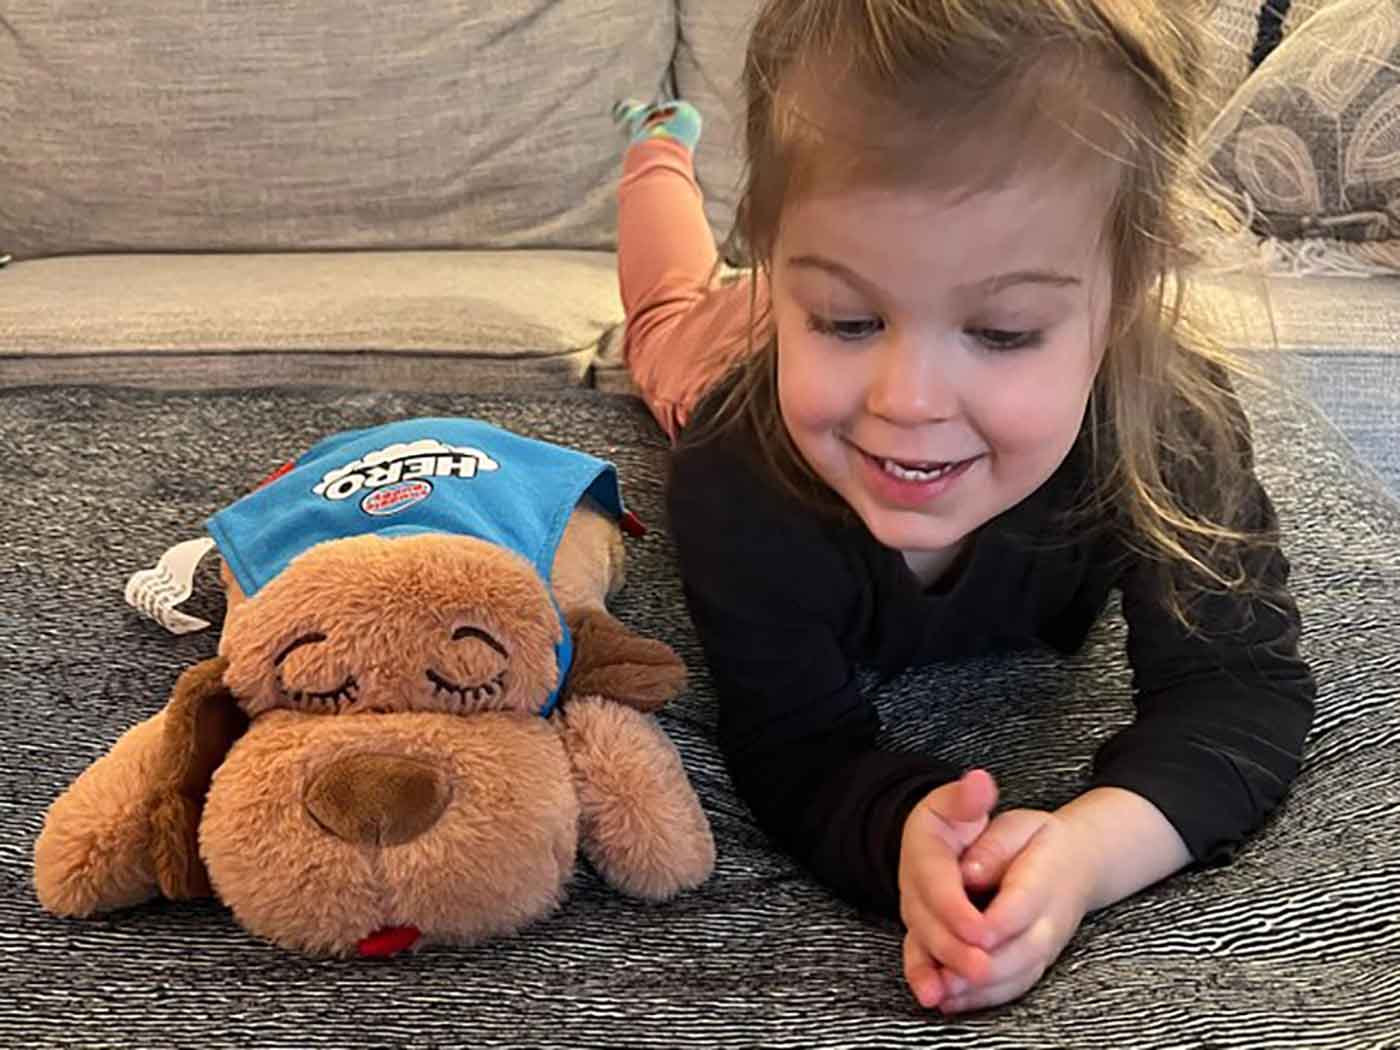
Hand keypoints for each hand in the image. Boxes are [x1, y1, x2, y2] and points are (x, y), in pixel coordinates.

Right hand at [899, 769, 999, 1008]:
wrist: (946, 841)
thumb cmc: (961, 821)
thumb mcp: (962, 802)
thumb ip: (968, 798)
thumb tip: (977, 783)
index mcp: (923, 851)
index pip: (936, 883)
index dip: (956, 909)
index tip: (982, 930)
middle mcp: (913, 887)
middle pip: (927, 923)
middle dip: (953, 950)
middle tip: (982, 968)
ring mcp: (916, 913)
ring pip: (923, 947)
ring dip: (940, 972)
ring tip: (956, 995)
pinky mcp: (924, 935)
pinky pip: (923, 962)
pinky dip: (931, 981)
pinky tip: (943, 1000)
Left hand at [935, 808, 1097, 1013]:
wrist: (1079, 862)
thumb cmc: (1038, 840)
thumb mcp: (1019, 825)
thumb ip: (995, 845)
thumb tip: (969, 871)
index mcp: (1044, 877)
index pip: (1019, 907)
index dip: (994, 923)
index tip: (971, 933)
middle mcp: (1048, 920)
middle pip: (1018, 952)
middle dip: (979, 967)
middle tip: (945, 977)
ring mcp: (1044, 946)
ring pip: (1015, 977)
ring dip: (977, 990)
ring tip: (940, 993)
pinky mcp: (1035, 962)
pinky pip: (1013, 987)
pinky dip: (982, 998)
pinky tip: (949, 1000)